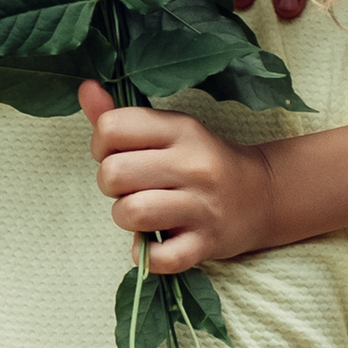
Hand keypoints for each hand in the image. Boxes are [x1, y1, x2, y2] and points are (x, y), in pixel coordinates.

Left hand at [79, 80, 278, 267]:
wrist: (261, 195)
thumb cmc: (200, 160)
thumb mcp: (167, 130)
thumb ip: (120, 115)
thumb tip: (85, 89)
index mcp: (180, 129)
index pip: (111, 128)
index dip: (101, 144)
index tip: (116, 153)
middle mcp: (193, 164)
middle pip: (114, 173)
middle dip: (110, 185)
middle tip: (130, 187)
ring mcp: (202, 206)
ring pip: (132, 212)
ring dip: (125, 217)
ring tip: (141, 213)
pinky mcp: (207, 243)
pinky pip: (160, 258)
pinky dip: (147, 256)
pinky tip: (154, 243)